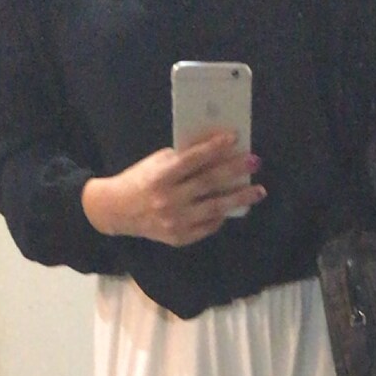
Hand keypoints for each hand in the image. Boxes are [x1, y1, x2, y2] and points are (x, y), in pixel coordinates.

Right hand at [81, 131, 265, 246]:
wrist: (117, 211)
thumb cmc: (141, 180)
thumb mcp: (157, 163)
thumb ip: (183, 157)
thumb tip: (217, 148)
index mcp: (161, 176)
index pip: (192, 159)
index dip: (215, 147)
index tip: (235, 137)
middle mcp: (168, 200)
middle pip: (208, 183)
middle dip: (235, 171)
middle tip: (255, 162)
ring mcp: (175, 221)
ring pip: (215, 208)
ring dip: (239, 198)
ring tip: (258, 191)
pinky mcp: (179, 237)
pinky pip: (208, 226)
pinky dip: (222, 216)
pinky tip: (234, 207)